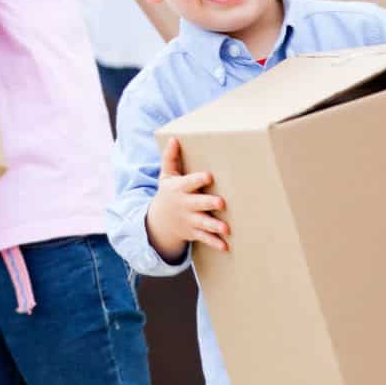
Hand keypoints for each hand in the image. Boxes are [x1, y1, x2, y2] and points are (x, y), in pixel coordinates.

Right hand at [145, 135, 228, 262]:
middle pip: (197, 203)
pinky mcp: (194, 232)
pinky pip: (204, 238)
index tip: (209, 176)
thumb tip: (174, 138)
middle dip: (208, 203)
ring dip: (214, 226)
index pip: (188, 183)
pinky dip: (214, 243)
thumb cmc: (169, 194)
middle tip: (221, 202)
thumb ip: (170, 158)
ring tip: (226, 229)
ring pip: (203, 223)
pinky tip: (225, 246)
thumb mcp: (166, 176)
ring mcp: (189, 220)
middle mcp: (185, 205)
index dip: (198, 179)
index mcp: (179, 189)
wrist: (159, 223)